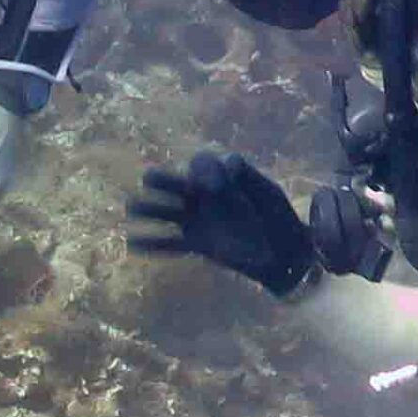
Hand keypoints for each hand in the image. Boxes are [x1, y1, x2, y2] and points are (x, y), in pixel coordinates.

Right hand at [126, 151, 315, 296]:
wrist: (286, 255)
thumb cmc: (279, 219)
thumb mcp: (268, 193)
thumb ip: (248, 177)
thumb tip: (228, 160)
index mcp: (221, 178)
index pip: (202, 164)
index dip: (204, 171)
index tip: (217, 187)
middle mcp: (204, 196)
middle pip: (176, 183)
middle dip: (163, 180)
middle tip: (150, 179)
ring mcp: (198, 220)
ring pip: (166, 210)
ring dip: (148, 207)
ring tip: (130, 206)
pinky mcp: (196, 244)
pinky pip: (170, 243)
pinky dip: (151, 243)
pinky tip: (131, 242)